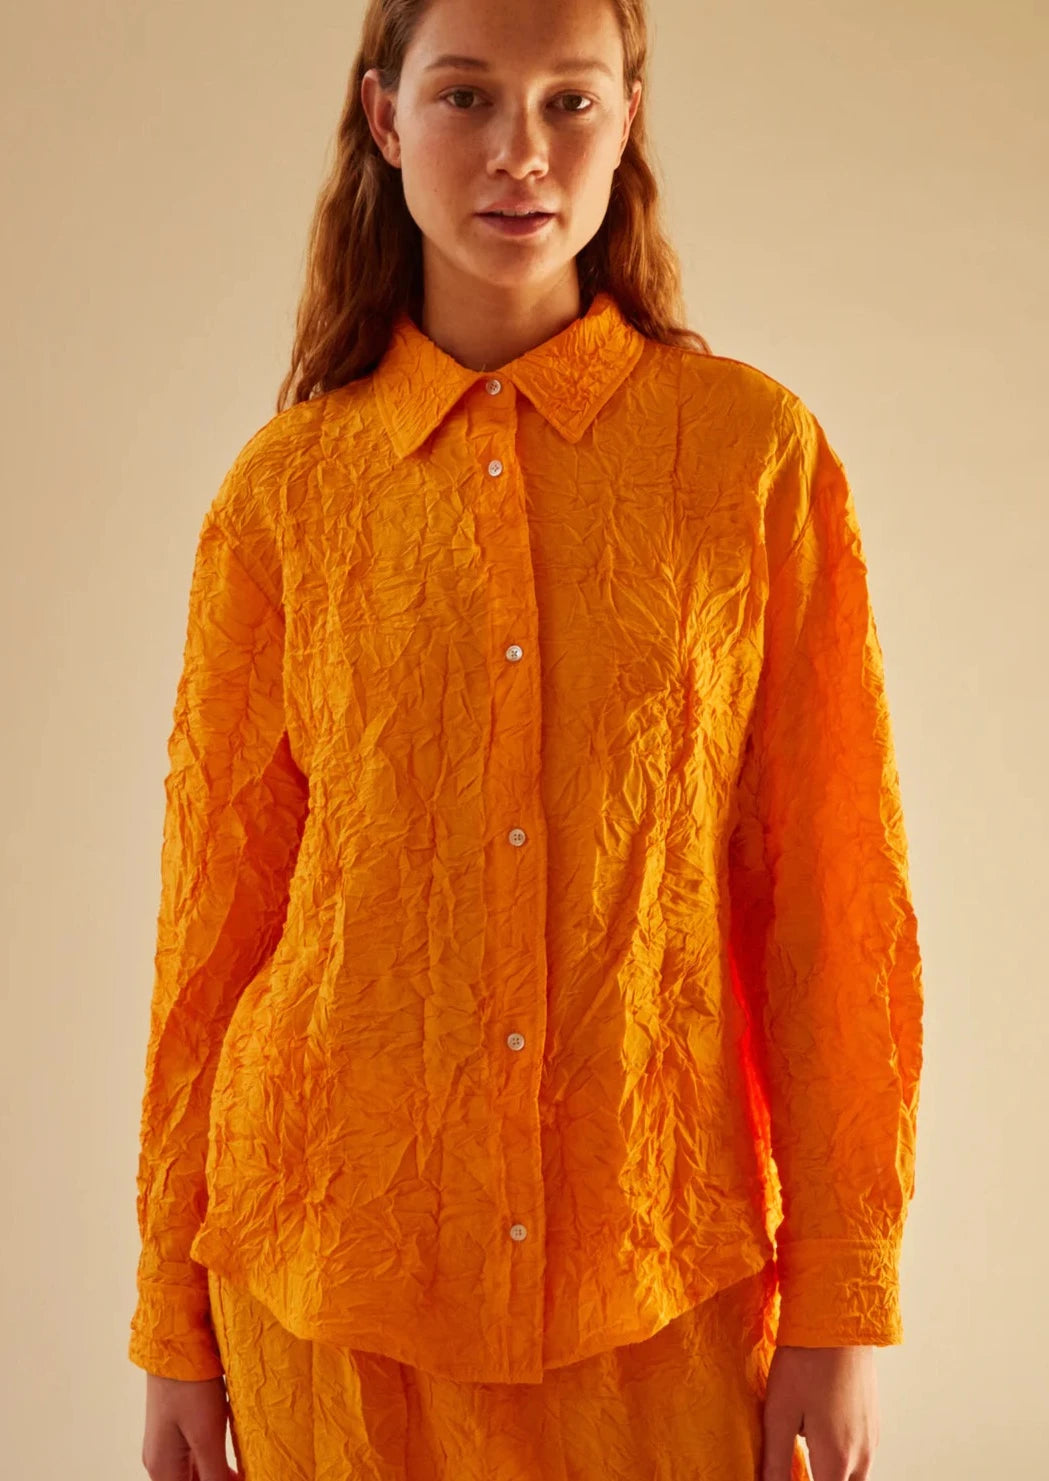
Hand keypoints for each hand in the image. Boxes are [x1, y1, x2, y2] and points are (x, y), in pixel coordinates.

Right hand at [141, 1371, 243, 1479]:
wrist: (176, 1339)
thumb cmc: (190, 1385)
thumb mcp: (206, 1435)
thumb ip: (214, 1476)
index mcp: (162, 1469)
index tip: (244, 1480)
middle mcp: (160, 1461)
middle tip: (249, 1475)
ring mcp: (167, 1443)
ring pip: (194, 1475)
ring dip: (217, 1477)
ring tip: (245, 1471)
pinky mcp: (177, 1426)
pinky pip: (195, 1457)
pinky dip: (214, 1463)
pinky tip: (235, 1459)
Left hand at [760, 1345, 878, 1480]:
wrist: (838, 1318)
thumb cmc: (805, 1361)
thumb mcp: (779, 1413)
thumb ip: (775, 1462)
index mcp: (837, 1460)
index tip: (790, 1477)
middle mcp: (862, 1454)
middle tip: (797, 1469)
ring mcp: (872, 1435)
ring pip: (855, 1475)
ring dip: (832, 1474)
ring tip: (804, 1454)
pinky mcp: (872, 1417)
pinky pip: (861, 1453)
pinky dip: (842, 1457)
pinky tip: (819, 1433)